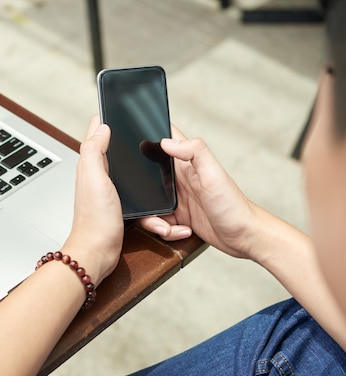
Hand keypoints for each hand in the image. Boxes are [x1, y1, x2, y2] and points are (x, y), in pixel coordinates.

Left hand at [62, 116, 123, 284]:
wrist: (97, 252)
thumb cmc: (95, 220)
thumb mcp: (94, 179)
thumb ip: (94, 151)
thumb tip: (101, 127)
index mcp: (90, 165)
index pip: (95, 134)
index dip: (104, 118)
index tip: (113, 104)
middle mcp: (95, 175)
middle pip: (106, 146)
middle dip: (116, 131)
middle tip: (127, 118)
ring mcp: (105, 188)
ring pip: (117, 163)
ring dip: (124, 151)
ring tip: (132, 138)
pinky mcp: (114, 202)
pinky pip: (124, 181)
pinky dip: (131, 174)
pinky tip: (138, 174)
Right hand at [139, 126, 258, 258]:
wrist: (244, 236)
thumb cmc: (233, 204)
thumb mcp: (213, 174)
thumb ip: (194, 152)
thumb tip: (166, 141)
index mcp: (186, 163)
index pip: (165, 139)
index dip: (148, 136)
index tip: (136, 142)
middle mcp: (178, 178)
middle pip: (145, 176)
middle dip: (141, 193)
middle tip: (150, 205)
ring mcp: (176, 198)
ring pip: (149, 204)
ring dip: (153, 219)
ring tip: (167, 226)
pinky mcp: (177, 216)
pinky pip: (158, 221)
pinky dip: (166, 230)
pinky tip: (182, 230)